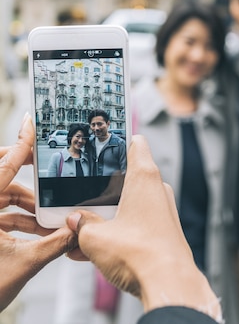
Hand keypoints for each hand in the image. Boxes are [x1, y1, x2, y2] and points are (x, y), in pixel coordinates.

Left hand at [0, 114, 77, 310]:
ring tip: (47, 214)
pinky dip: (16, 219)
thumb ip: (55, 243)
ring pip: (1, 197)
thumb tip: (79, 230)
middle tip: (45, 166)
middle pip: (1, 176)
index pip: (4, 166)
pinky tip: (36, 229)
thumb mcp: (23, 264)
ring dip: (25, 204)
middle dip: (23, 173)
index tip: (32, 124)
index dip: (22, 144)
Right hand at [67, 135, 221, 320]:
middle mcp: (157, 189)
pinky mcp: (163, 232)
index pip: (136, 143)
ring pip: (129, 204)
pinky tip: (92, 252)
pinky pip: (135, 225)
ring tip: (81, 232)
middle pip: (127, 177)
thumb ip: (82, 225)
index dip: (119, 139)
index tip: (104, 140)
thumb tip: (75, 222)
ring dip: (107, 216)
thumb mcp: (96, 238)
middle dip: (103, 188)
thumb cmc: (140, 254)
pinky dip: (117, 233)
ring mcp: (162, 211)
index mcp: (144, 177)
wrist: (169, 284)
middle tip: (81, 197)